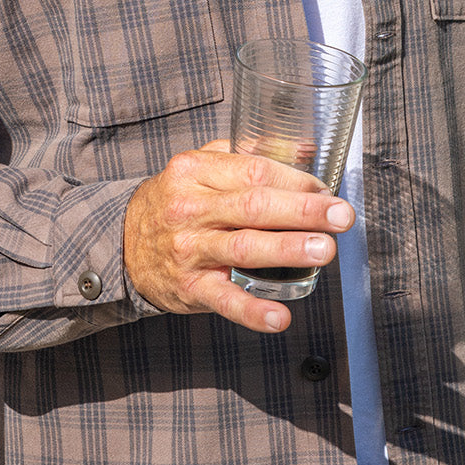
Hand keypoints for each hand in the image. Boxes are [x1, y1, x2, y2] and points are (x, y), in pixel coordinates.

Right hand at [122, 139, 354, 333]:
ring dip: (287, 249)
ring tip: (323, 251)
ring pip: (243, 248)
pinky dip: (252, 310)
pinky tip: (280, 316)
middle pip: (253, 205)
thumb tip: (306, 148)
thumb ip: (248, 155)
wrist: (123, 242)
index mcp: (195, 170)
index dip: (295, 180)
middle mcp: (190, 208)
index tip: (326, 190)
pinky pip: (223, 300)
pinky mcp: (188, 288)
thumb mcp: (202, 166)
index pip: (253, 170)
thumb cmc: (176, 201)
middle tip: (340, 216)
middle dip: (302, 211)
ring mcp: (188, 249)